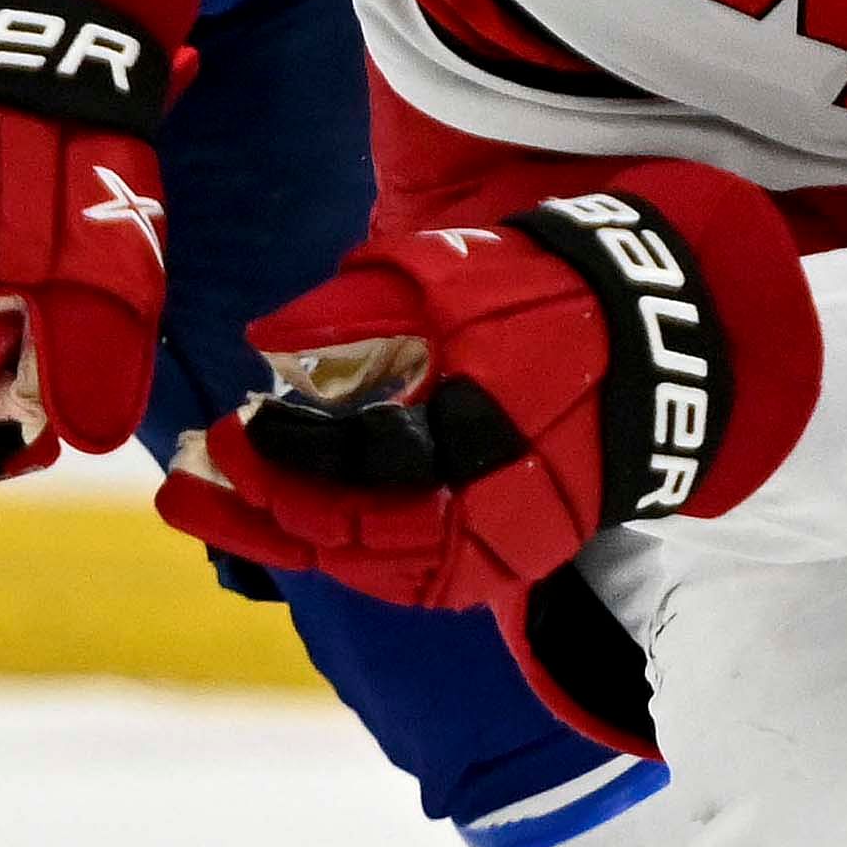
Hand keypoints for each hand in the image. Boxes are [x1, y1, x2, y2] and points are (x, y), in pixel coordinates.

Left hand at [157, 166, 819, 614]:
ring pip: (370, 568)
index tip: (220, 428)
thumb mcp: (453, 276)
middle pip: (345, 542)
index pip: (347, 476)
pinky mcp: (508, 561)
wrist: (663, 346)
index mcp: (473, 450)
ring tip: (219, 511)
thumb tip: (260, 337)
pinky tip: (293, 524)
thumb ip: (354, 306)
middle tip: (183, 489)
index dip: (272, 460)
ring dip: (290, 539)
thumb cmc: (553, 296)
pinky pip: (407, 571)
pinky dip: (346, 549)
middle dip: (257, 517)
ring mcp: (500, 553)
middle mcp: (486, 523)